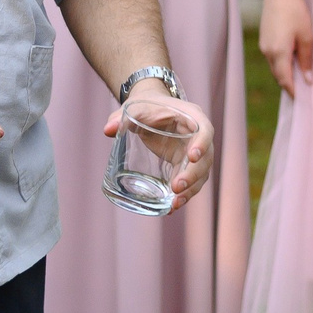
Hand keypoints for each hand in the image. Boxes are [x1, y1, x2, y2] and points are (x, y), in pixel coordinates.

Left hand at [102, 85, 215, 209]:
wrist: (150, 109)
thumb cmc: (146, 105)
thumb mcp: (134, 108)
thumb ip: (120, 116)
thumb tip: (107, 130)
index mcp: (192, 116)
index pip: (204, 130)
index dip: (202, 144)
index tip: (192, 157)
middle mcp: (198, 136)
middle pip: (205, 158)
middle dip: (192, 175)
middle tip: (176, 188)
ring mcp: (194, 151)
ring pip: (200, 174)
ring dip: (190, 190)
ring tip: (174, 205)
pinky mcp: (185, 163)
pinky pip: (190, 181)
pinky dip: (183, 194)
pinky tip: (171, 207)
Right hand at [258, 0, 312, 95]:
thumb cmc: (296, 12)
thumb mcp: (307, 36)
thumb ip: (306, 59)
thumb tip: (307, 79)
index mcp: (279, 52)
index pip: (285, 79)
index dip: (294, 92)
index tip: (303, 101)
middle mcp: (268, 51)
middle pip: (278, 75)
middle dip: (289, 85)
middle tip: (304, 94)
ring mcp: (264, 45)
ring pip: (275, 67)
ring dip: (285, 74)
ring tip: (300, 79)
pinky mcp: (264, 39)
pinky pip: (273, 58)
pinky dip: (281, 64)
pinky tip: (292, 63)